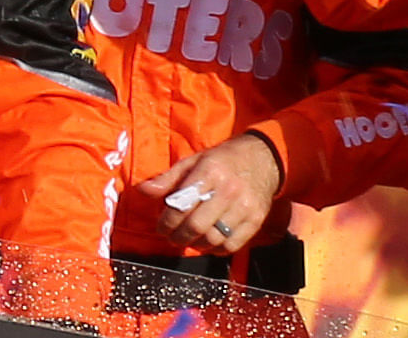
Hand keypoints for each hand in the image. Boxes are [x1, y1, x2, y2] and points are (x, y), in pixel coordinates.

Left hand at [151, 133, 286, 257]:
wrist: (264, 159)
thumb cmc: (223, 160)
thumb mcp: (194, 161)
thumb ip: (168, 178)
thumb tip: (143, 191)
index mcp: (209, 172)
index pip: (182, 205)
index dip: (167, 222)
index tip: (161, 227)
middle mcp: (228, 191)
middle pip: (197, 226)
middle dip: (178, 236)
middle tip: (171, 237)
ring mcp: (245, 207)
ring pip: (214, 239)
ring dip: (196, 245)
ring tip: (188, 240)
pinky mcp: (256, 220)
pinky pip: (232, 245)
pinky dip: (216, 250)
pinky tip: (207, 243)